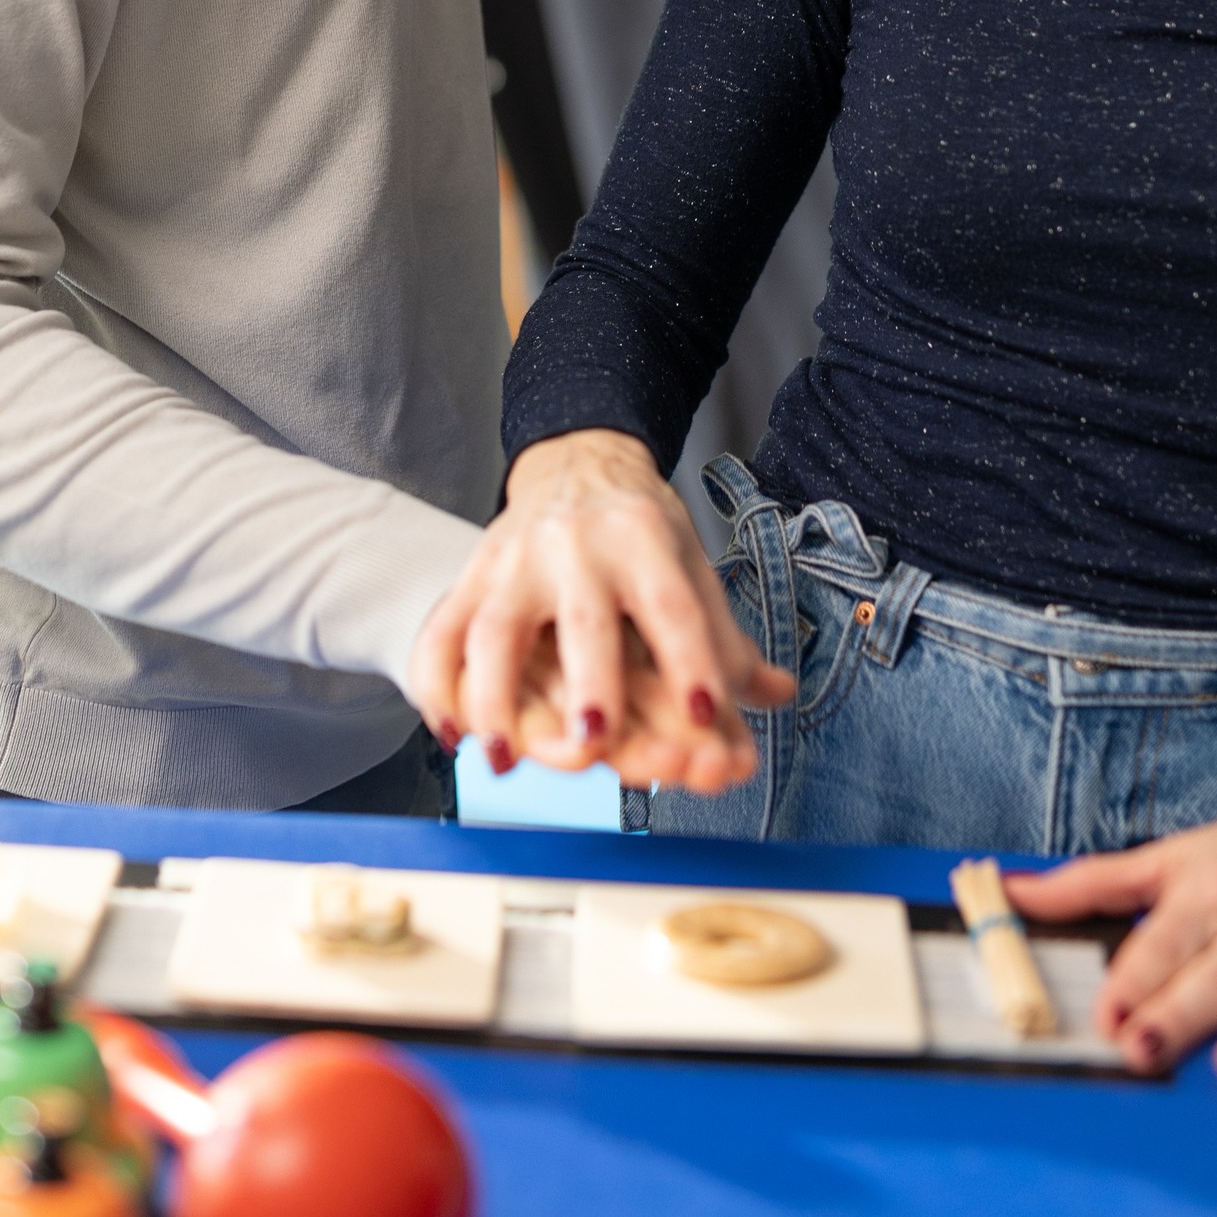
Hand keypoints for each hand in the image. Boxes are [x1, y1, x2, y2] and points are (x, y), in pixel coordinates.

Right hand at [406, 427, 793, 791]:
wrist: (575, 461)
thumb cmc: (639, 529)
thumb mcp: (690, 566)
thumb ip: (727, 641)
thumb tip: (780, 696)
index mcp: (644, 537)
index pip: (672, 602)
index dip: (691, 658)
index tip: (706, 714)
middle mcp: (576, 545)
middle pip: (582, 617)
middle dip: (590, 679)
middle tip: (596, 742)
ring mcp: (514, 560)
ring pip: (495, 629)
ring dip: (496, 695)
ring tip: (505, 755)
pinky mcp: (471, 578)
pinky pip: (442, 633)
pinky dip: (436, 685)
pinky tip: (452, 732)